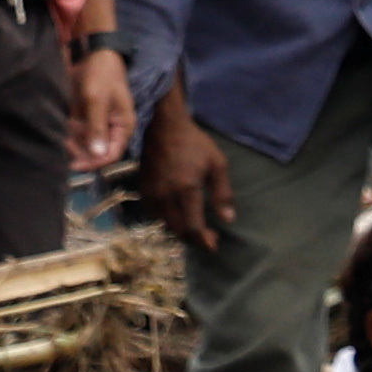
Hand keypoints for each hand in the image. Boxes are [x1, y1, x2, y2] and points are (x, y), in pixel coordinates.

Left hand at [70, 41, 132, 175]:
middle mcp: (111, 127)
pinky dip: (68, 133)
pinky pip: (77, 132)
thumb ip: (96, 128)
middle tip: (62, 147)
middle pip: (96, 151)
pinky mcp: (85, 115)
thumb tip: (97, 154)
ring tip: (58, 138)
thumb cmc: (100, 74)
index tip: (74, 165)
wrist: (92, 50)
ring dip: (72, 143)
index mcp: (122, 126)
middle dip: (80, 152)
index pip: (111, 154)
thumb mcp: (97, 100)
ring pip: (85, 143)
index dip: (94, 162)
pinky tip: (58, 130)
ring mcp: (97, 122)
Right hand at [134, 84, 230, 250]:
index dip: (203, 241)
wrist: (163, 127)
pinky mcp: (143, 191)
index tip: (213, 245)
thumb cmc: (194, 143)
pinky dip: (168, 221)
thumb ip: (222, 193)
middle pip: (178, 230)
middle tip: (208, 237)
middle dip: (194, 239)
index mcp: (186, 189)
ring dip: (181, 231)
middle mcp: (166, 195)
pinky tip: (179, 215)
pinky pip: (155, 215)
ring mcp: (152, 194)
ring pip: (165, 225)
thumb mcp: (217, 164)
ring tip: (195, 227)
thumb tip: (228, 219)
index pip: (193, 227)